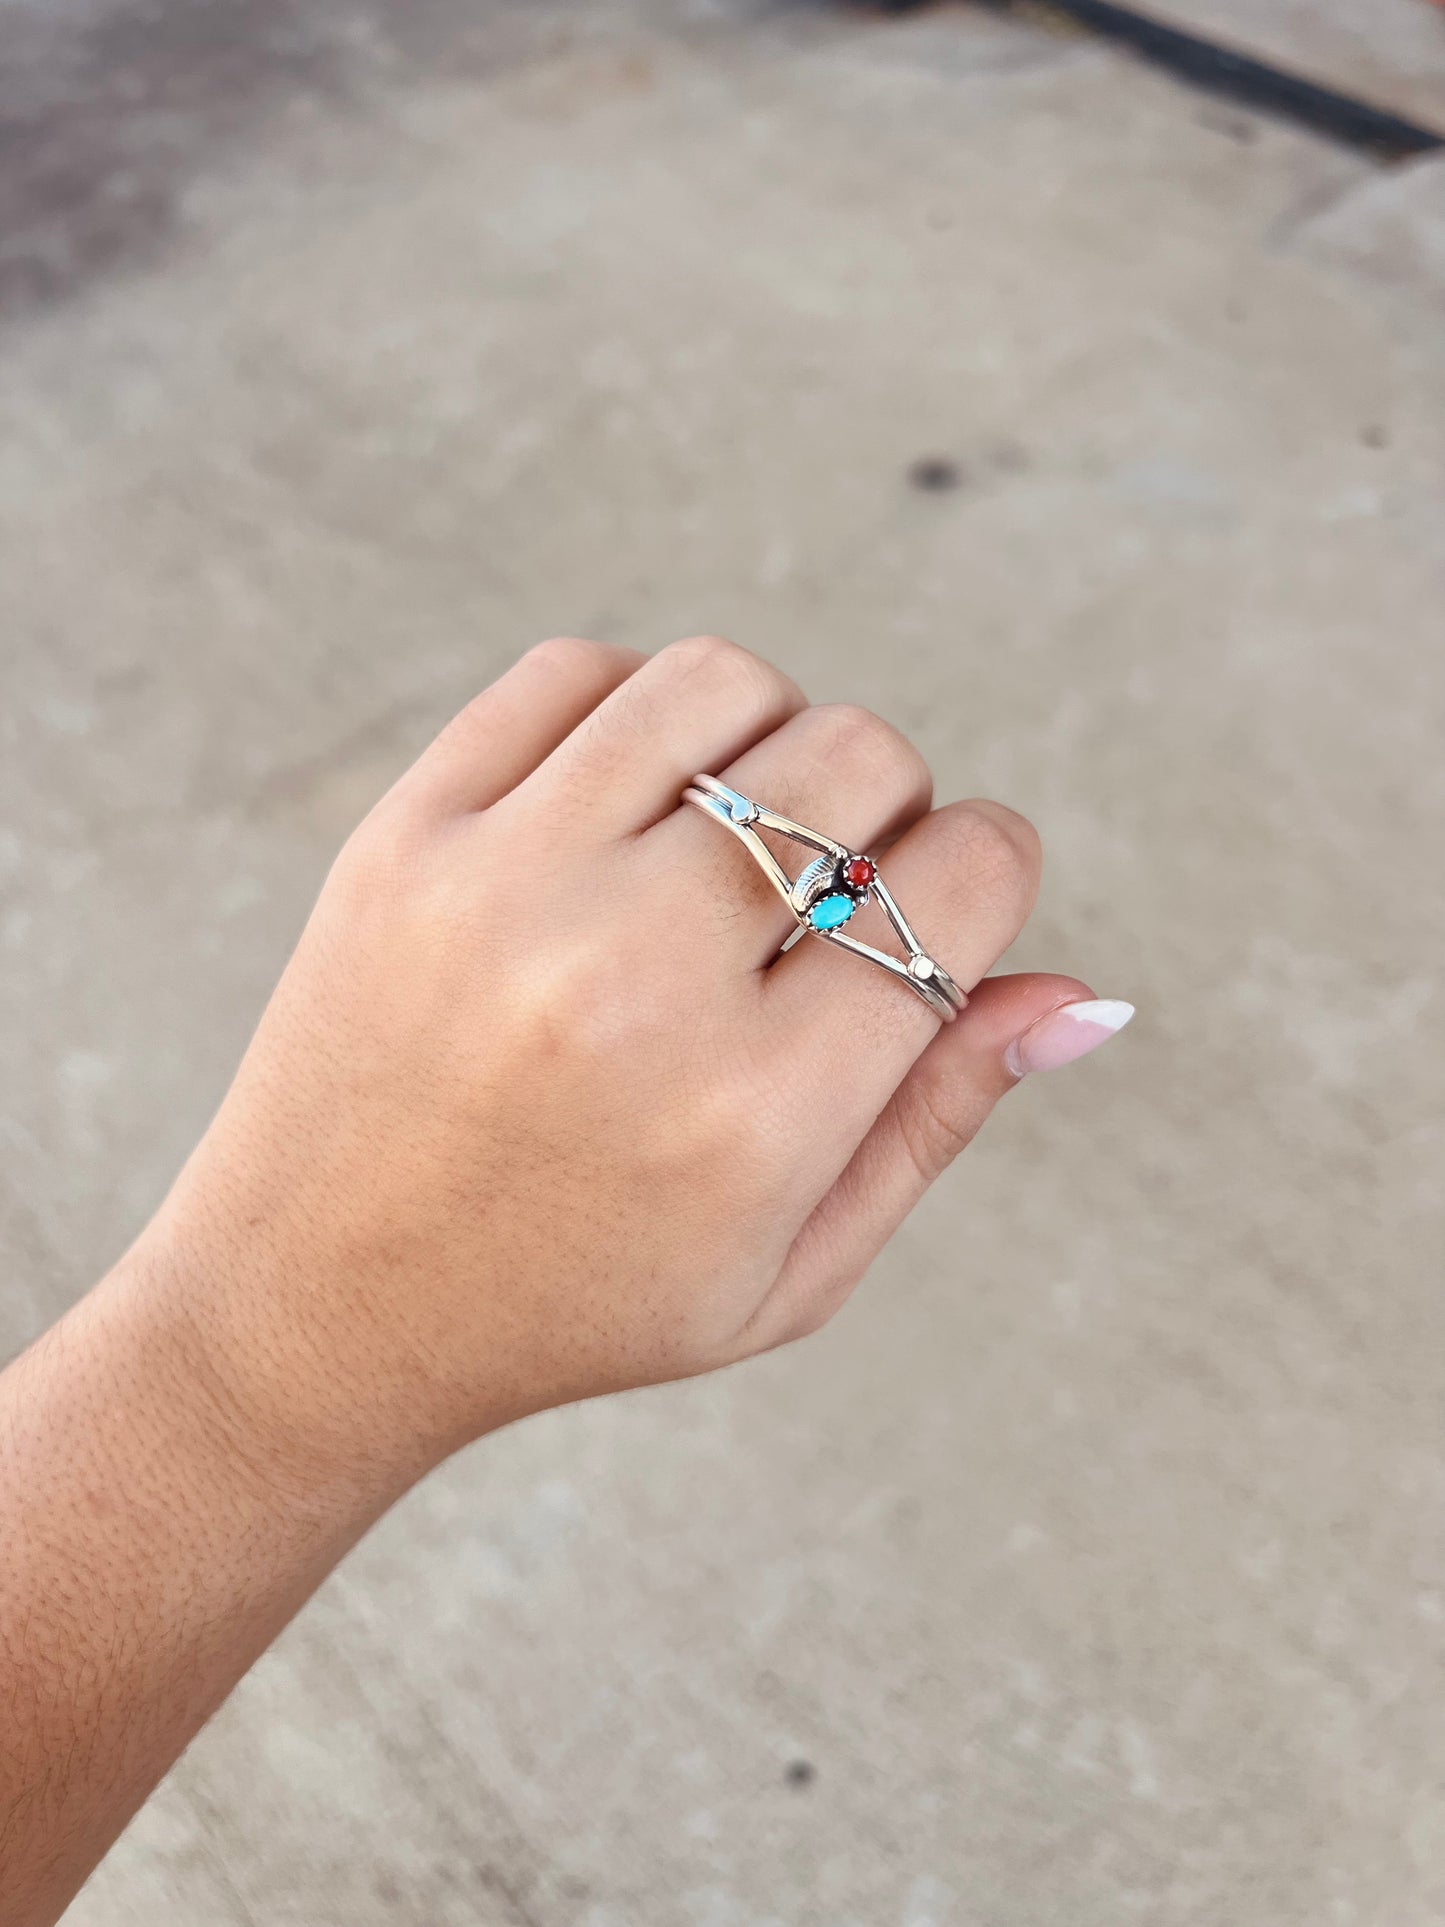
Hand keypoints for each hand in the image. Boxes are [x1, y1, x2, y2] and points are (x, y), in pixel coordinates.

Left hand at [146, 636, 1125, 1493]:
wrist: (312, 1305)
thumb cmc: (577, 1300)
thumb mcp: (786, 1272)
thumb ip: (936, 1121)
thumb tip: (1080, 995)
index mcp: (755, 1113)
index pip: (962, 881)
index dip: (989, 870)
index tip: (947, 900)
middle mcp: (634, 981)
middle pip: (858, 759)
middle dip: (890, 807)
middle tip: (827, 891)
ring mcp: (506, 888)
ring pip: (724, 684)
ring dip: (770, 739)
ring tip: (733, 836)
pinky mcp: (406, 833)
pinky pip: (573, 673)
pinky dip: (635, 711)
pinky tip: (628, 805)